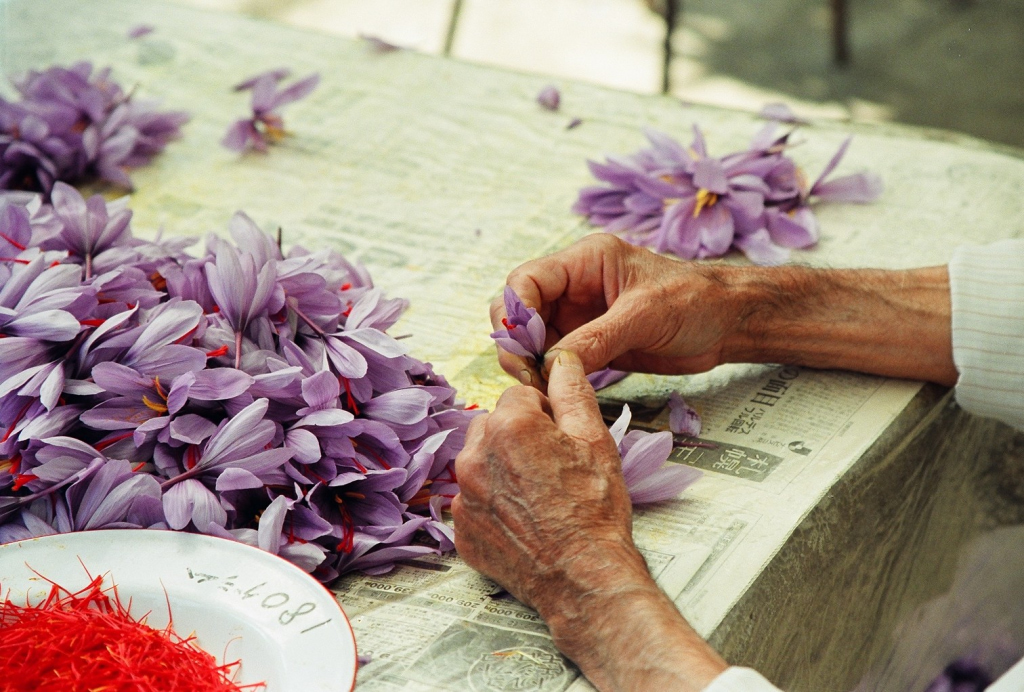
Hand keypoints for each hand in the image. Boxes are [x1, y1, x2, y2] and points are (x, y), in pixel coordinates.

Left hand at [452, 350, 726, 690]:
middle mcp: (475, 454)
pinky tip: (522, 518)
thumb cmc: (594, 509)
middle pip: (493, 425)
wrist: (582, 576)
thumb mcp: (594, 438)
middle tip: (552, 468)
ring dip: (502, 468)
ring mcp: (464, 494)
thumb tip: (560, 358)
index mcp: (509, 424)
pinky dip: (492, 503)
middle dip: (517, 437)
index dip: (545, 413)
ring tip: (538, 496)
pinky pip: (473, 499)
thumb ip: (572, 390)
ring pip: (480, 461)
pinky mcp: (461, 527)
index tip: (561, 438)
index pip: (519, 396)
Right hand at [490, 234, 738, 385]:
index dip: (514, 312)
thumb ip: (596, 339)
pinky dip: (548, 378)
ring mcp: (579, 318)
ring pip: (532, 340)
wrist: (729, 324)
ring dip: (528, 365)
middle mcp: (574, 287)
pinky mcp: (589, 345)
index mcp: (585, 261)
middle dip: (514, 343)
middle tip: (527, 376)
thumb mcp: (644, 316)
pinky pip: (554, 361)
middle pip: (519, 311)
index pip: (526, 280)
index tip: (521, 347)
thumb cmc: (695, 302)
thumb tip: (548, 366)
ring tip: (542, 390)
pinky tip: (554, 394)